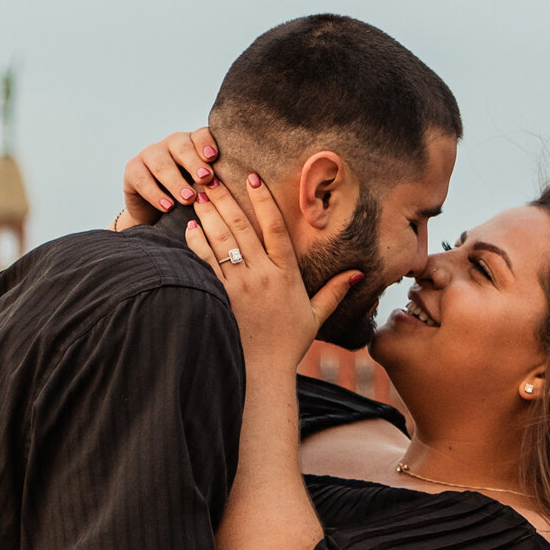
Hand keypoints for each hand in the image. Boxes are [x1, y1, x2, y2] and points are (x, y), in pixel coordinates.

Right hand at [118, 127, 220, 228]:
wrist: (155, 213)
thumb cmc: (188, 197)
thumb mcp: (204, 187)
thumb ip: (217, 182)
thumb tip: (243, 185)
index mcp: (193, 143)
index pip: (200, 135)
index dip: (206, 143)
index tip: (213, 157)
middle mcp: (171, 144)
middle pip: (182, 147)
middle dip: (194, 163)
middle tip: (205, 178)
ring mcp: (150, 154)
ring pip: (162, 164)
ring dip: (176, 182)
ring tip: (189, 199)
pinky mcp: (132, 169)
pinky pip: (143, 180)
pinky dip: (156, 195)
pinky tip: (168, 207)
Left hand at [184, 176, 358, 376]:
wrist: (262, 373)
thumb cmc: (288, 345)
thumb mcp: (316, 315)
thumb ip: (336, 291)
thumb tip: (359, 273)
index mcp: (287, 274)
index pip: (276, 228)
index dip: (264, 200)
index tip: (253, 177)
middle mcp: (264, 276)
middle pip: (243, 227)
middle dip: (227, 199)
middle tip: (213, 177)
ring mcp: (240, 287)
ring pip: (222, 241)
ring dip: (209, 215)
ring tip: (199, 194)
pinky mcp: (221, 298)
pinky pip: (206, 264)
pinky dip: (197, 244)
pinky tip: (190, 228)